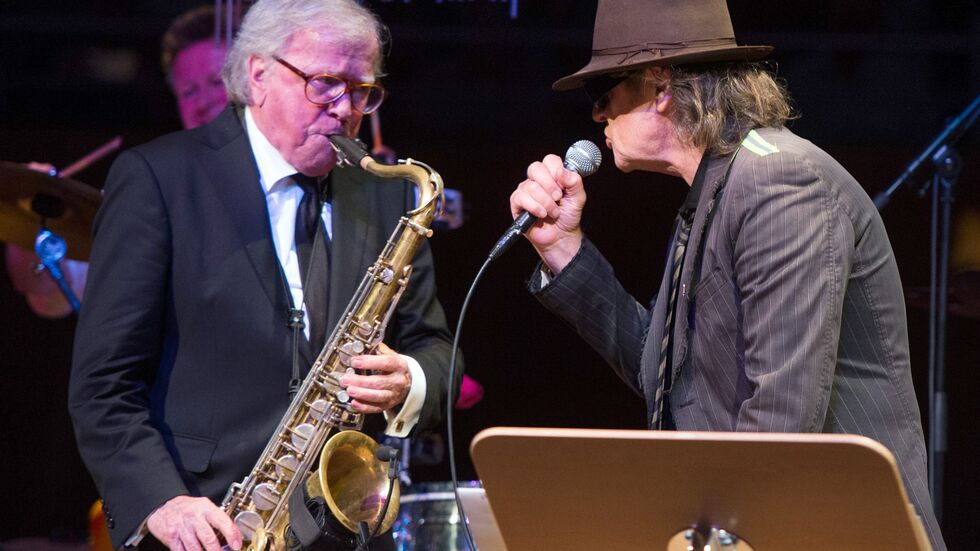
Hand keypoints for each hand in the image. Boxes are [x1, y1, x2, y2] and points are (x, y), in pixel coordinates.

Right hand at [146, 495, 241, 550]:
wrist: (163, 506)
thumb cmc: (187, 507)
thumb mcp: (204, 506)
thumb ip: (217, 518)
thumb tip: (233, 534)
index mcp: (206, 509)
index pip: (222, 522)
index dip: (232, 535)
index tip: (236, 545)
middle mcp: (194, 518)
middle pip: (209, 538)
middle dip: (217, 550)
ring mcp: (182, 528)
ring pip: (195, 548)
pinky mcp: (172, 538)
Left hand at [341, 343, 411, 412]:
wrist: (407, 382)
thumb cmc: (394, 368)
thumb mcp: (390, 355)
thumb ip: (377, 350)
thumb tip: (362, 345)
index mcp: (399, 365)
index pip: (386, 363)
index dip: (369, 362)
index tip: (355, 362)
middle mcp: (398, 381)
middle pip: (379, 382)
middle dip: (360, 381)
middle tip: (346, 379)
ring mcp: (393, 394)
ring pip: (377, 396)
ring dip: (361, 394)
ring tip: (349, 390)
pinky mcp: (388, 405)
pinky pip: (375, 408)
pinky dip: (364, 407)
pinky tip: (354, 403)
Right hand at [509, 154, 585, 272]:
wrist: (561, 236)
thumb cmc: (568, 216)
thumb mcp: (578, 198)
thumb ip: (574, 182)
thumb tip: (562, 171)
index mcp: (551, 175)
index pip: (550, 160)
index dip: (556, 170)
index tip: (563, 185)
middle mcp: (536, 180)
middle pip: (535, 168)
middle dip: (550, 185)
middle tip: (558, 198)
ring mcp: (525, 191)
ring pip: (531, 186)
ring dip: (546, 202)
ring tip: (553, 212)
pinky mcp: (517, 204)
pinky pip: (521, 198)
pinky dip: (535, 208)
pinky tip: (542, 215)